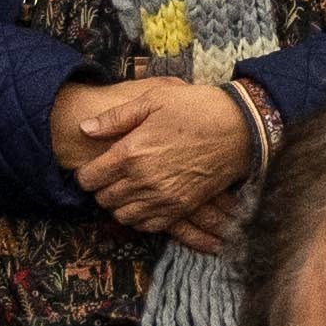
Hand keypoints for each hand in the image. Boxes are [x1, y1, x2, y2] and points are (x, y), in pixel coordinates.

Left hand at [48, 72, 263, 237]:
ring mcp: (163, 198)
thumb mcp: (153, 99)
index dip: (85, 173)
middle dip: (100, 189)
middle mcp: (143, 180)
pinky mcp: (181, 207)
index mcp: (131, 153)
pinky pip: (148, 225)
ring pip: (122, 216)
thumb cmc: (196, 108)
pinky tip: (142, 202)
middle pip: (104, 199)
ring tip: (124, 189)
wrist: (240, 127)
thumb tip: (85, 128)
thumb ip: (115, 117)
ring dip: (118, 204)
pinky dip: (139, 218)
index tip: (91, 167)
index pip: (89, 178)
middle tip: (107, 176)